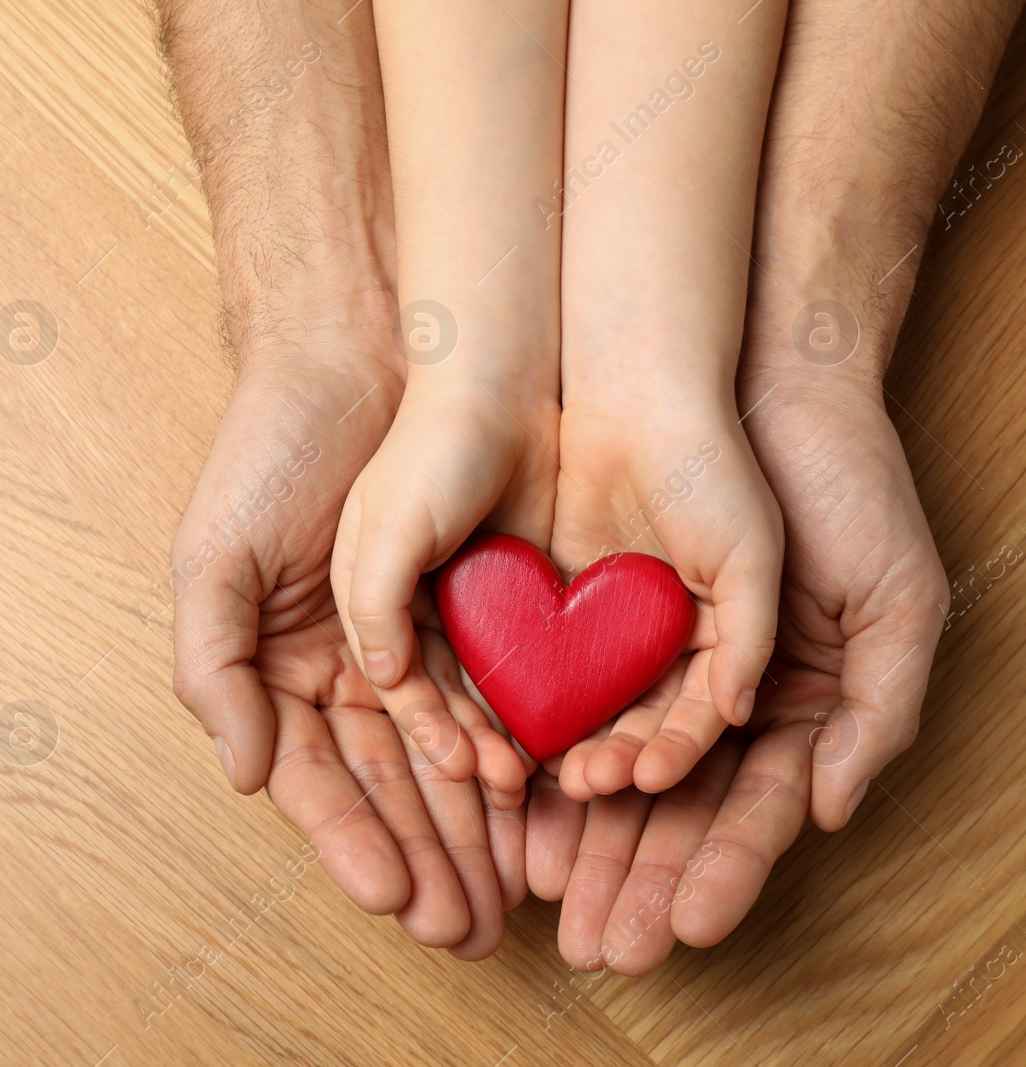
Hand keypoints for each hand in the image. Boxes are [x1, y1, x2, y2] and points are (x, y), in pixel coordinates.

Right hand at [172, 344, 525, 955]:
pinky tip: (541, 796)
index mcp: (279, 669)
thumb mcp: (214, 557)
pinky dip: (515, 744)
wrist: (356, 354)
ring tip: (511, 887)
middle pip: (390, 787)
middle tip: (465, 928)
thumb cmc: (269, 452)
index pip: (316, 779)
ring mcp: (414, 641)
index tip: (396, 898)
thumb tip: (243, 774)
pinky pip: (498, 691)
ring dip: (476, 824)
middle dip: (426, 858)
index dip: (352, 842)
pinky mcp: (476, 607)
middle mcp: (346, 669)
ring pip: (450, 753)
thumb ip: (215, 669)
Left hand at [522, 0, 1017, 968]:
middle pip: (662, 805)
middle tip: (598, 935)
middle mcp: (704, 689)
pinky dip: (536, 735)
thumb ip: (877, 711)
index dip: (714, 870)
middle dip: (630, 870)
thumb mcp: (896, 602)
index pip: (742, 811)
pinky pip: (554, 684)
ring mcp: (643, 650)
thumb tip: (827, 811)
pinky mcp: (583, 606)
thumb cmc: (844, 487)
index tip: (680, 925)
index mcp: (781, 703)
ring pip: (601, 753)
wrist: (756, 375)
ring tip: (548, 871)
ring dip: (576, 817)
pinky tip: (514, 781)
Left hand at [549, 407, 782, 798]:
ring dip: (565, 731)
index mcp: (722, 636)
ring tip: (538, 763)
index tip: (644, 778)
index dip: (674, 751)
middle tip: (581, 783)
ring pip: (582, 692)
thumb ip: (752, 639)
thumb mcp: (755, 555)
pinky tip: (505, 713)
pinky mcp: (554, 588)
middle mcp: (663, 635)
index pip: (699, 716)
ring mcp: (606, 613)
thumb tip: (736, 715)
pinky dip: (523, 684)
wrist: (641, 385)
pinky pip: (536, 648)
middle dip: (611, 754)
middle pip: (636, 715)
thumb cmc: (718, 465)